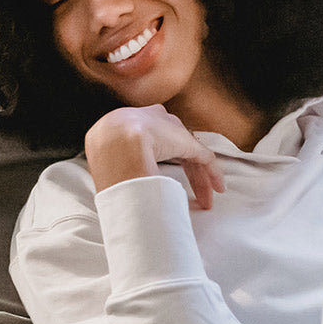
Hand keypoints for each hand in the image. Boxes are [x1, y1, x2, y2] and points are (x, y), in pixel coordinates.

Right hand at [85, 106, 225, 209]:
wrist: (116, 142)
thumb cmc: (105, 151)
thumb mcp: (105, 152)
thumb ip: (115, 161)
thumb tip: (117, 185)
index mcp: (133, 122)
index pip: (154, 141)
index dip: (160, 158)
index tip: (160, 176)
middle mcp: (157, 122)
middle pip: (176, 149)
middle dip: (186, 173)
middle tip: (192, 195)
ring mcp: (172, 131)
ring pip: (191, 156)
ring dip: (200, 180)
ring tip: (207, 201)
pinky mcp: (188, 142)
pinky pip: (204, 158)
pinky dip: (212, 174)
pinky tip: (218, 189)